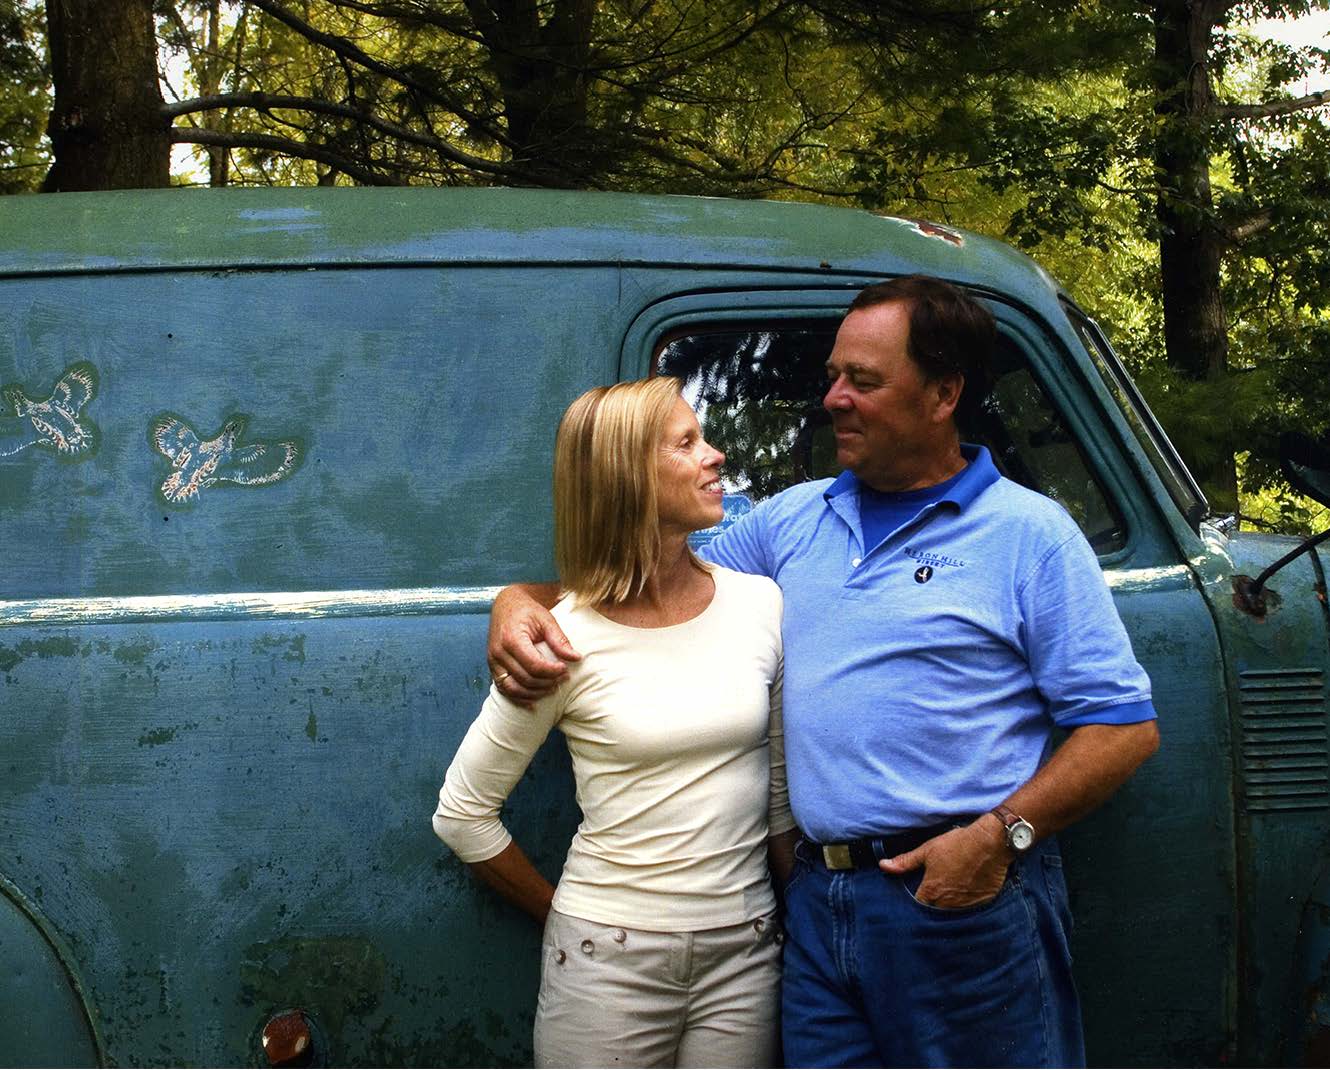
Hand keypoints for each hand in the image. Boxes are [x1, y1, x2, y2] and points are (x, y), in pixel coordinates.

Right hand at [486, 585, 580, 705]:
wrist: (506, 605)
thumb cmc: (527, 611)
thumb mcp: (546, 619)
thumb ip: (559, 640)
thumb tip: (576, 658)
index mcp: (512, 639)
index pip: (534, 665)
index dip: (552, 671)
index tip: (565, 669)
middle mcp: (499, 652)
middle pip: (525, 678)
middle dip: (547, 682)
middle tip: (563, 678)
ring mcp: (493, 661)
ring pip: (513, 688)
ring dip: (535, 693)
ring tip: (552, 688)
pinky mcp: (492, 667)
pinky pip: (504, 689)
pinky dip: (519, 698)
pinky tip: (533, 702)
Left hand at [878, 817, 1011, 909]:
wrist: (989, 843)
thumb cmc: (957, 844)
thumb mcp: (928, 850)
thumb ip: (905, 862)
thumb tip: (883, 866)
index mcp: (932, 891)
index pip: (918, 906)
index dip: (916, 903)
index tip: (918, 897)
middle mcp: (948, 903)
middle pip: (935, 913)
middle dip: (933, 909)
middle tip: (935, 899)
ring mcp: (966, 906)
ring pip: (953, 914)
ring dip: (949, 910)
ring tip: (950, 899)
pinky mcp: (981, 904)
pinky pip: (970, 912)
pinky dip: (966, 907)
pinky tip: (967, 897)